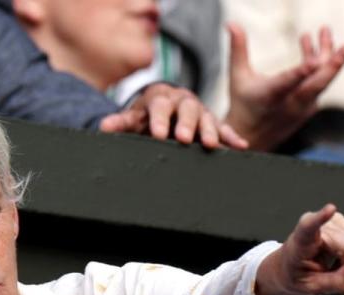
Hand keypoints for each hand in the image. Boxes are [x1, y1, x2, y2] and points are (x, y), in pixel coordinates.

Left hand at [100, 83, 248, 149]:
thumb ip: (121, 122)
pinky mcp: (212, 121)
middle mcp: (183, 102)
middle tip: (184, 138)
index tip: (158, 134)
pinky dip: (232, 136)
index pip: (160, 107)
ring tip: (211, 145)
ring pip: (207, 118)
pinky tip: (240, 146)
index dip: (159, 120)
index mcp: (162, 99)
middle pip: (187, 110)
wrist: (166, 104)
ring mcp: (200, 111)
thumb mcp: (134, 117)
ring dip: (210, 131)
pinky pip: (224, 128)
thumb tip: (103, 126)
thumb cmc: (147, 115)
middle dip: (186, 124)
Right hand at [223, 23, 343, 150]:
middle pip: (316, 84)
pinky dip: (319, 64)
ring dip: (327, 55)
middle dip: (333, 65)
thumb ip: (238, 49)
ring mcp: (303, 107)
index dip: (300, 73)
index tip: (312, 63)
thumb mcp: (237, 76)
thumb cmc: (243, 104)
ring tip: (324, 31)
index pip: (286, 84)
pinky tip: (311, 46)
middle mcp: (290, 104)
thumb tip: (231, 23)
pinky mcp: (310, 107)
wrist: (252, 136)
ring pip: (322, 80)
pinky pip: (319, 82)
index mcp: (270, 96)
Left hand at [255, 204, 343, 294]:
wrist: (288, 266)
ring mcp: (330, 221)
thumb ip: (336, 282)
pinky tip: (337, 261)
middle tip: (335, 280)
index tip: (330, 209)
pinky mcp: (340, 222)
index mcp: (299, 241)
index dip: (321, 218)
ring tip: (331, 269)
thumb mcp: (311, 288)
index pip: (309, 227)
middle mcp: (316, 226)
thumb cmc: (296, 275)